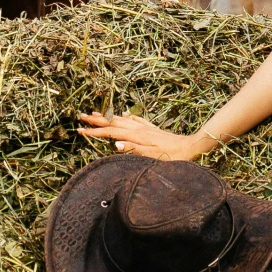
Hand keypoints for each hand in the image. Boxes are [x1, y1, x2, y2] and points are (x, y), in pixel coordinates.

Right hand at [76, 110, 213, 161]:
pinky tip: (123, 114)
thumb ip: (134, 150)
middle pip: (113, 122)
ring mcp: (146, 127)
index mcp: (137, 136)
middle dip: (96, 120)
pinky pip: (135, 120)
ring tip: (95, 113)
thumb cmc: (174, 157)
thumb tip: (115, 144)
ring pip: (122, 119)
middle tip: (81, 117)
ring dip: (108, 117)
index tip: (80, 130)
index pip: (111, 133)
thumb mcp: (154, 157)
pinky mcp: (152, 128)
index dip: (95, 132)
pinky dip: (125, 116)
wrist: (192, 147)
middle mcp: (139, 129)